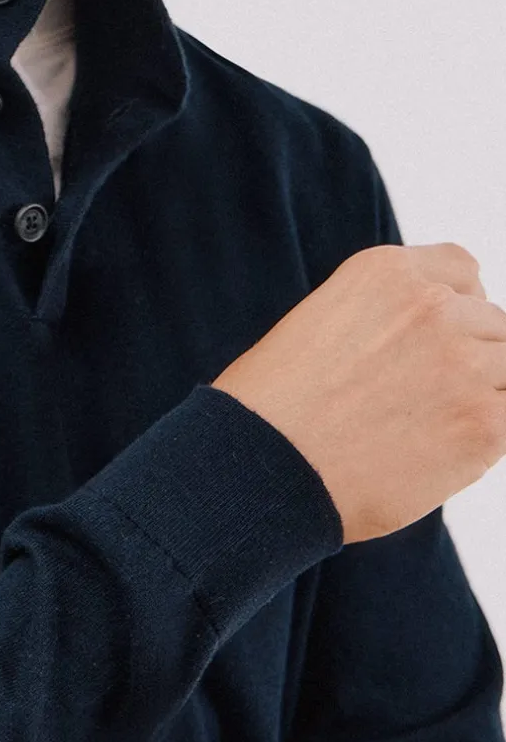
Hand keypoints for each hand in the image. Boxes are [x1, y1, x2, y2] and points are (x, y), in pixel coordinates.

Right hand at [212, 241, 505, 541]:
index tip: (434, 344)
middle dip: (468, 359)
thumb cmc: (271, 410)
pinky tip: (444, 454)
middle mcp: (432, 307)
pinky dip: (488, 437)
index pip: (463, 273)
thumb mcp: (320, 324)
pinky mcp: (484, 425)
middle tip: (422, 402)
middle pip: (494, 325)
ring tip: (428, 430)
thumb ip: (384, 319)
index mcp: (386, 273)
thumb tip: (433, 350)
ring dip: (482, 397)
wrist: (259, 469)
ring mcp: (464, 364)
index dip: (456, 310)